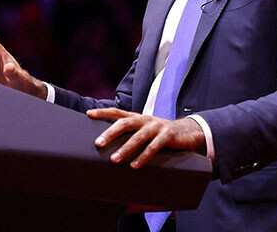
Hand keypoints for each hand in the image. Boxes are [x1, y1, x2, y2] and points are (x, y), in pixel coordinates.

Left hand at [87, 108, 205, 168]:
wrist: (188, 131)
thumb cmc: (160, 133)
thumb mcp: (144, 129)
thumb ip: (130, 133)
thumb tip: (109, 143)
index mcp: (137, 117)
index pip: (117, 113)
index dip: (103, 112)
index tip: (89, 114)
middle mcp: (145, 120)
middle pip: (124, 124)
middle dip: (110, 133)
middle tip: (98, 143)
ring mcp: (156, 127)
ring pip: (138, 137)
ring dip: (125, 149)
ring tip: (114, 159)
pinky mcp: (167, 136)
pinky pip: (153, 147)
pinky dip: (143, 157)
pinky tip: (134, 165)